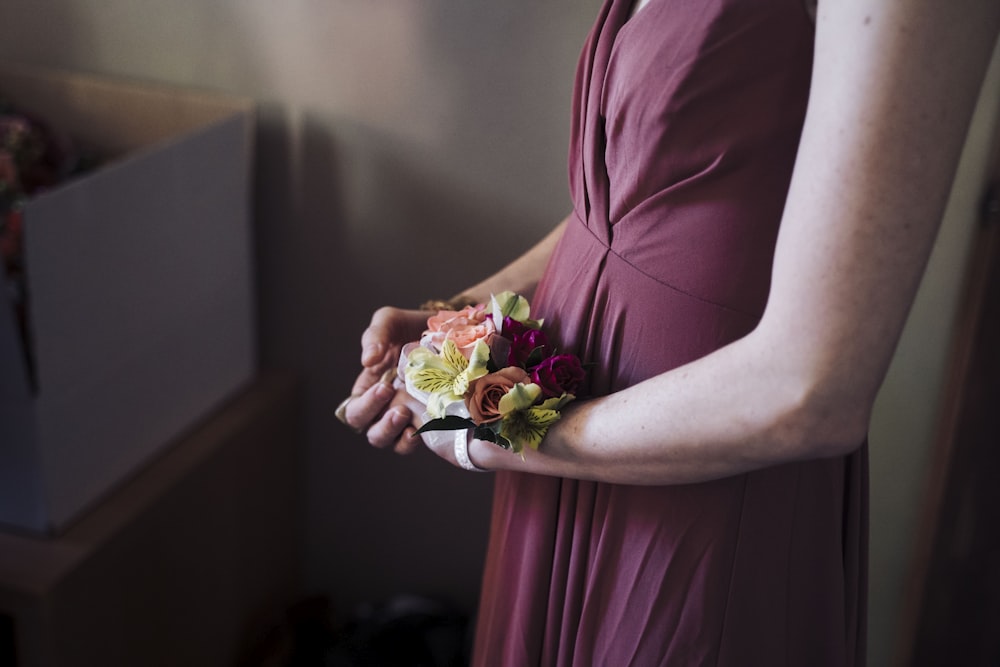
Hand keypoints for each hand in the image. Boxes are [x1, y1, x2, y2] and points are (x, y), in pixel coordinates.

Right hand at [337, 306, 427, 452]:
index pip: (355, 410)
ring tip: (413, 422)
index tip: (384, 387)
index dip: (366, 405)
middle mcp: (386, 408)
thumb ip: (375, 336)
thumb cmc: (410, 326)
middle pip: (373, 434)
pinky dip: (424, 439)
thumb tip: (368, 360)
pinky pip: (424, 441)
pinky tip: (431, 428)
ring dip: (400, 437)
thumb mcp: (389, 321)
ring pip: (395, 444)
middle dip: (383, 426)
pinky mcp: (433, 420)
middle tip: (401, 409)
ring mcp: (411, 417)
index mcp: (369, 389)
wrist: (449, 327)